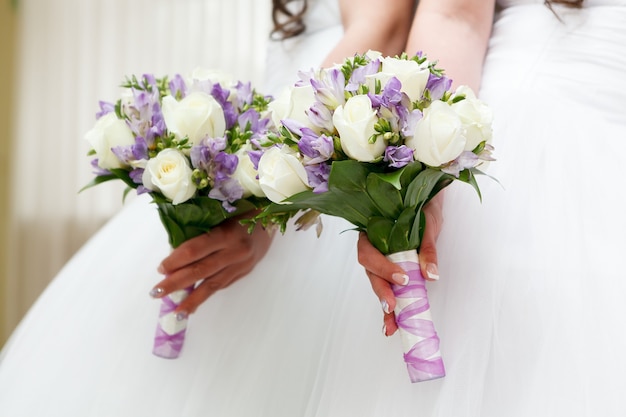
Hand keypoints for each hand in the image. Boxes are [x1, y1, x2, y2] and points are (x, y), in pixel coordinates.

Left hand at [150, 213, 273, 315]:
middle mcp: (235, 251)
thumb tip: (176, 250)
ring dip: (192, 299)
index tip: (161, 268)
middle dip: (176, 283)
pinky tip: (194, 304)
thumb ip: (204, 230)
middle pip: (200, 271)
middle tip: (156, 292)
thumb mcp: (224, 213)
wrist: (274, 217)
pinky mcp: (245, 272)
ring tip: (176, 312)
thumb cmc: (244, 209)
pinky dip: (207, 294)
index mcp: (227, 233)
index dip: (176, 260)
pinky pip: (223, 285)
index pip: (195, 250)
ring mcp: (241, 264)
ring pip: (213, 285)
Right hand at [357, 193, 443, 335]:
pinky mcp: (391, 272)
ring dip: (384, 304)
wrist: (427, 206)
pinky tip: (393, 323)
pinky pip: (387, 288)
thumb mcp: (428, 225)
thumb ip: (426, 248)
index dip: (383, 268)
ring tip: (392, 325)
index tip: (402, 278)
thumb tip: (431, 274)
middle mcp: (372, 248)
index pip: (369, 253)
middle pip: (370, 273)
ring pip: (377, 283)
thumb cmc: (422, 210)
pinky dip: (391, 307)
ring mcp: (380, 261)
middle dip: (381, 291)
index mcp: (372, 232)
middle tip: (392, 307)